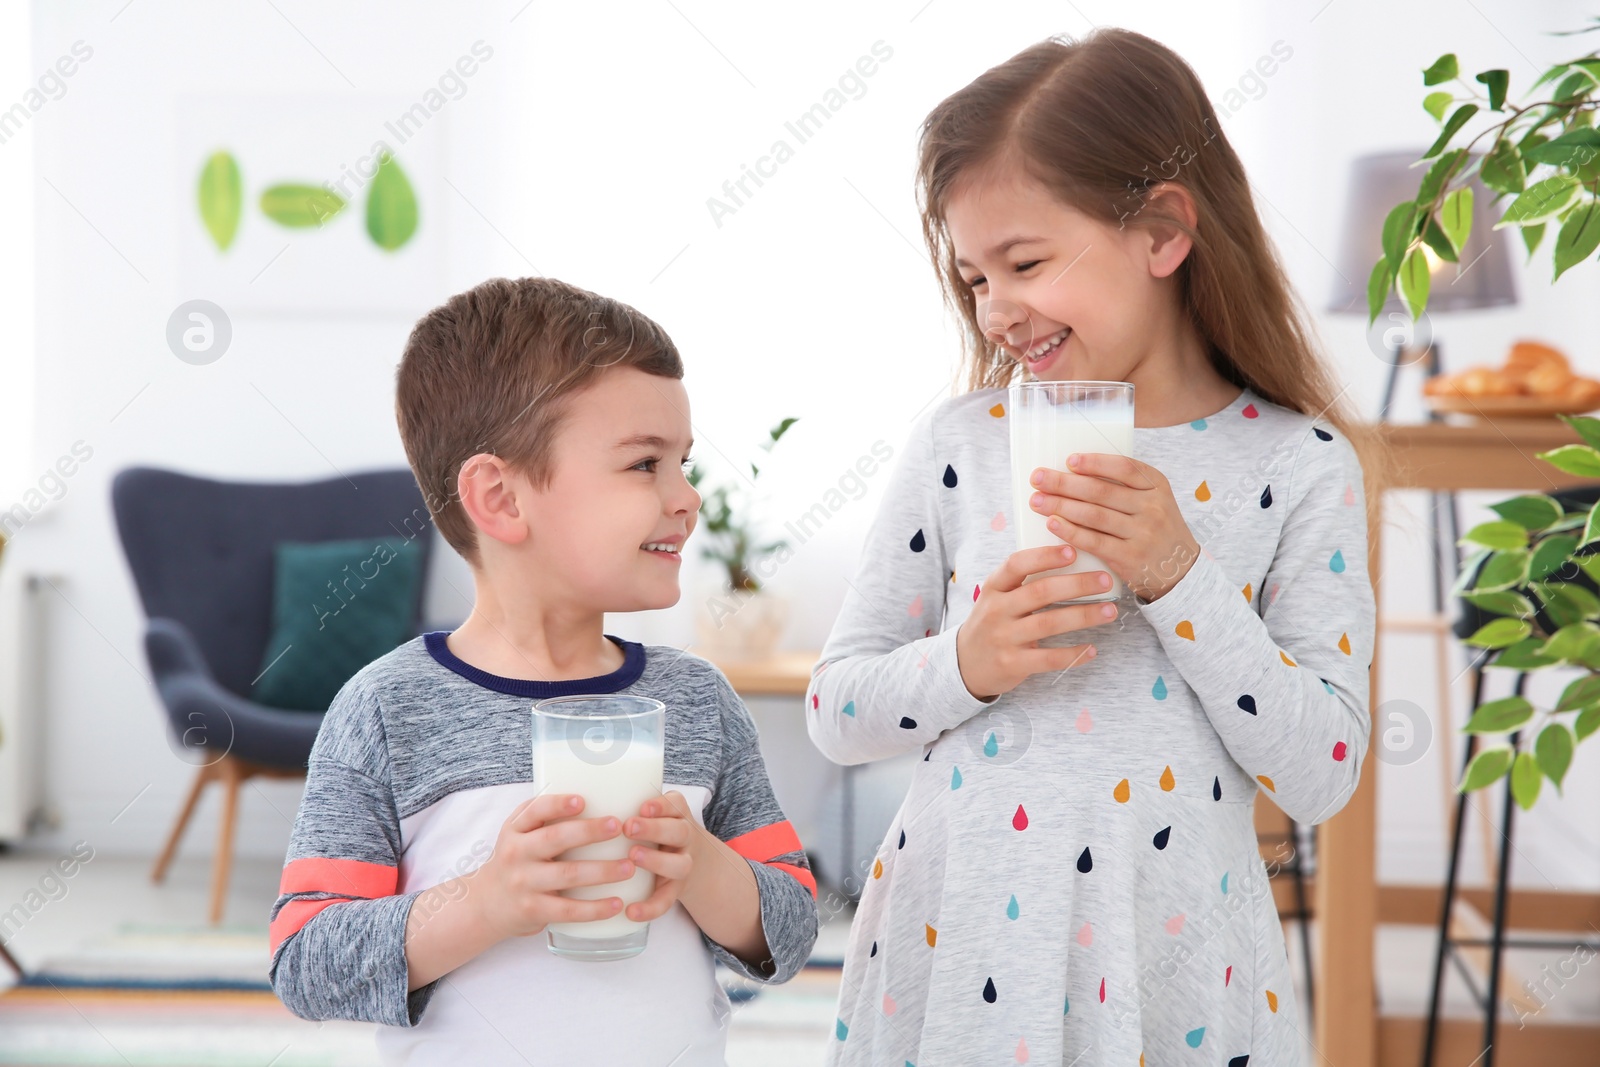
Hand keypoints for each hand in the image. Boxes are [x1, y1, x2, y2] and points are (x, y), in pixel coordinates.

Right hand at [466, 793, 634, 939]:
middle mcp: (517, 854)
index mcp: (515, 830)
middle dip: (589, 831)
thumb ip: (542, 816)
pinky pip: (568, 910)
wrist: (486, 904)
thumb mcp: (517, 834)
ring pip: (568, 875)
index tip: (582, 800)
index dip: (558, 804)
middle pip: (555, 839)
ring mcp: (524, 883)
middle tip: (618, 826)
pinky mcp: (534, 910)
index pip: (534, 811)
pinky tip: (617, 903)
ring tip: (629, 867)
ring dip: (602, 871)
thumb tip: (593, 794)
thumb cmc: (516, 861)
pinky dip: (595, 908)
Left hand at [621, 790, 698, 921]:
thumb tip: (576, 798)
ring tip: (632, 859)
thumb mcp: (652, 813)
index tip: (641, 806)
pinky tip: (631, 911)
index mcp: (676, 816)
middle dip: (654, 829)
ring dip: (657, 861)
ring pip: (679, 865)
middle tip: (629, 827)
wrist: (694, 861)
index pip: (674, 806)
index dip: (660, 806)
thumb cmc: (658, 830)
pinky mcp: (675, 891)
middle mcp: (684, 838)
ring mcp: (682, 865)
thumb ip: (625, 805)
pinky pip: (667, 901)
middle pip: (679, 832)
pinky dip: (650, 908)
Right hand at [954, 543, 1122, 700]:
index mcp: (994, 588)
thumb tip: (1071, 557)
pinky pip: (1049, 658)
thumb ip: (1023, 581)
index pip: (1016, 564)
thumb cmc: (992, 623)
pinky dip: (1073, 654)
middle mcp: (997, 610)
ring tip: (1110, 610)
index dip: (1045, 556)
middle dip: (1077, 584)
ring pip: (1049, 623)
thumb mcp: (997, 597)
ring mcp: (1004, 638)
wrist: (965, 664)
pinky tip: (1092, 649)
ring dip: (1084, 616)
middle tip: (1105, 580)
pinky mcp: (1013, 664)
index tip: (1073, 550)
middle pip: (1041, 592)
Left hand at [1027, 452, 1200, 602]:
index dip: (1094, 462)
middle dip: (1064, 483)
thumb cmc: (1156, 529)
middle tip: (1038, 478)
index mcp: (1157, 486)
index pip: (1124, 467)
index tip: (1069, 460)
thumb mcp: (1153, 501)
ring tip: (1037, 500)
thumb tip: (1074, 472)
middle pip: (1101, 491)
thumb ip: (1124, 487)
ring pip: (1094, 515)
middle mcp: (1152, 507)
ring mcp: (1143, 533)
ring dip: (1061, 506)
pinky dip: (1070, 531)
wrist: (1181, 570)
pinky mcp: (1131, 558)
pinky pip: (1094, 541)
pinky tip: (1052, 523)